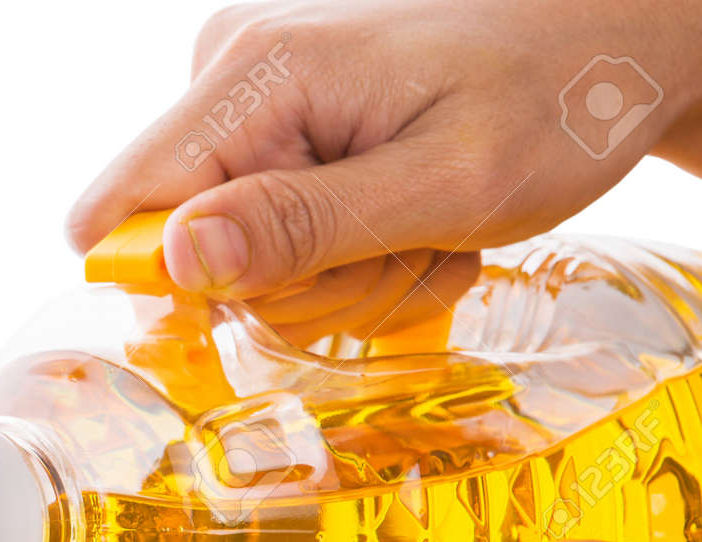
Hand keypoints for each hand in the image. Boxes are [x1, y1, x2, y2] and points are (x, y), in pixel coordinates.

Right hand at [67, 0, 701, 340]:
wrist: (607, 49)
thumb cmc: (552, 96)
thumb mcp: (441, 182)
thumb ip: (303, 225)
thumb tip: (175, 262)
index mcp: (255, 76)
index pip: (127, 209)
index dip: (178, 287)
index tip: (280, 299)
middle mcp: (232, 81)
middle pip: (192, 255)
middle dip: (299, 288)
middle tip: (400, 254)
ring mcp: (253, 108)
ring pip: (242, 265)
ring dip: (338, 282)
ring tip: (421, 237)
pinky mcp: (278, 135)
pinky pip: (274, 243)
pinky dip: (345, 261)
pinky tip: (409, 230)